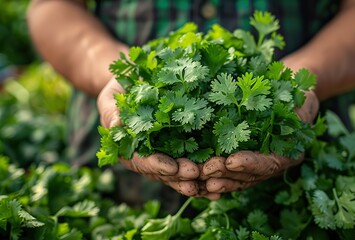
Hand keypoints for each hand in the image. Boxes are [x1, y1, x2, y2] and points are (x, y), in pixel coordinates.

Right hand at [97, 78, 202, 196]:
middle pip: (165, 173)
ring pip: (182, 175)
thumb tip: (116, 125)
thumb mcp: (112, 99)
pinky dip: (207, 176)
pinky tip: (222, 185)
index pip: (142, 162)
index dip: (156, 165)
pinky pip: (196, 165)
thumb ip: (113, 114)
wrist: (135, 88)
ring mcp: (167, 157)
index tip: (171, 166)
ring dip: (197, 181)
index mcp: (129, 152)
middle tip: (196, 174)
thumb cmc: (120, 92)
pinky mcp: (183, 152)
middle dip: (180, 175)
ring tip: (213, 185)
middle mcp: (149, 159)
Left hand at [200, 91, 318, 193]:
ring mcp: (256, 167)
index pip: (268, 163)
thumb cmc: (289, 92)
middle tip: (206, 170)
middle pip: (248, 176)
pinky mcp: (241, 162)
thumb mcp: (292, 95)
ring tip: (197, 176)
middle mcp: (273, 164)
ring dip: (216, 178)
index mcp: (290, 153)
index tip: (231, 161)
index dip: (250, 163)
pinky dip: (212, 174)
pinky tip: (196, 175)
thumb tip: (271, 92)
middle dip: (226, 174)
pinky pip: (226, 172)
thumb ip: (284, 102)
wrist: (286, 97)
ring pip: (235, 178)